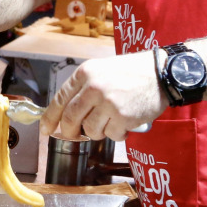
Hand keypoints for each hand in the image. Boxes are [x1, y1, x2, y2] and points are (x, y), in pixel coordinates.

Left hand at [41, 52, 167, 141]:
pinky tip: (125, 123)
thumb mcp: (101, 70)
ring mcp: (108, 103)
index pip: (59, 99)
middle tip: (74, 135)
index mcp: (85, 74)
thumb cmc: (130, 73)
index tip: (45, 130)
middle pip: (70, 119)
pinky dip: (117, 134)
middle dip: (70, 132)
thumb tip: (64, 114)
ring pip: (90, 130)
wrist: (161, 73)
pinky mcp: (123, 117)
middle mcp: (93, 88)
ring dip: (99, 131)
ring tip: (111, 121)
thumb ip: (83, 89)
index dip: (49, 118)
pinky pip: (111, 135)